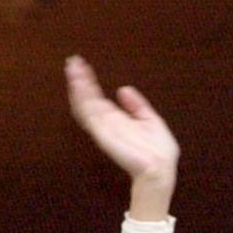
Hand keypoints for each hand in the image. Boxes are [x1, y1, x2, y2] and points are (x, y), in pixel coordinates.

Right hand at [66, 54, 179, 191]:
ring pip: (85, 104)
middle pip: (87, 99)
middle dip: (78, 81)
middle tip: (72, 62)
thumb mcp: (150, 121)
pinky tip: (79, 85)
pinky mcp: (103, 133)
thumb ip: (137, 106)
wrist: (160, 170)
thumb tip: (123, 89)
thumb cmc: (158, 152)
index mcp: (117, 120)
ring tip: (72, 68)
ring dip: (77, 86)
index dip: (89, 83)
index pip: (97, 98)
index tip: (82, 65)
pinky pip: (89, 113)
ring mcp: (103, 128)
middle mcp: (107, 123)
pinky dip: (82, 98)